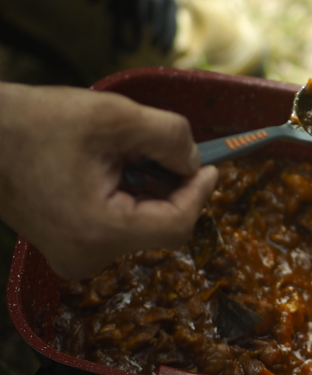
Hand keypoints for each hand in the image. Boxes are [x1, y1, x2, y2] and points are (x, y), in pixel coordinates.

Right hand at [0, 83, 217, 279]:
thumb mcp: (115, 117)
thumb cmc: (37, 123)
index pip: (176, 224)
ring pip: (142, 223)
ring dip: (148, 186)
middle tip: (163, 147)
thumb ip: (169, 137)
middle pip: (161, 225)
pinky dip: (128, 193)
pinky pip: (119, 223)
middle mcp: (86, 257)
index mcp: (98, 232)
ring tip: (125, 151)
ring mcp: (74, 256)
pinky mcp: (68, 245)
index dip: (199, 192)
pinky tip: (111, 164)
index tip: (210, 164)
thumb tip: (195, 160)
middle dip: (171, 184)